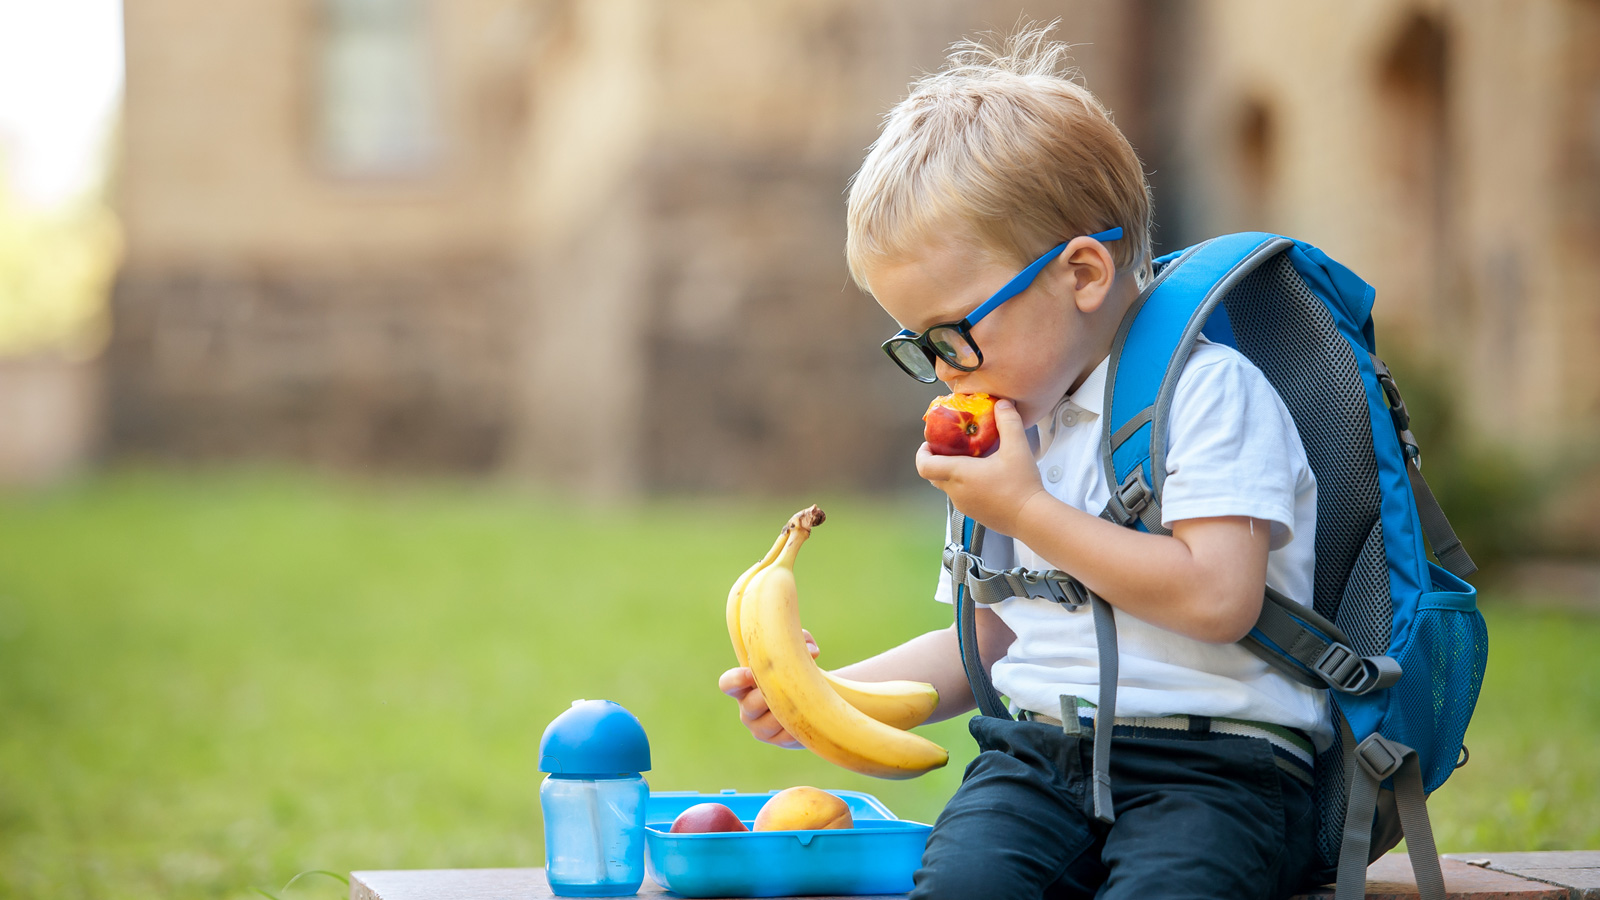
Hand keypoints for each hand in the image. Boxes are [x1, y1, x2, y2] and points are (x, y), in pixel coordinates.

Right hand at [719, 629, 817, 747]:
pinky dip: (800, 723)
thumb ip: (801, 640)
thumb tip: (812, 651)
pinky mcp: (779, 741)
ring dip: (788, 709)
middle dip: (771, 694)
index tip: (750, 673)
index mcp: (743, 686)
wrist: (811, 701)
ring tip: (805, 698)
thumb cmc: (795, 671)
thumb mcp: (796, 651)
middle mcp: (747, 709)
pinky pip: (788, 734)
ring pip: (771, 721)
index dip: (736, 680)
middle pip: (752, 704)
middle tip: (790, 685)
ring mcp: (761, 728)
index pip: (727, 684)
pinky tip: (810, 713)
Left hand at [916, 398, 1047, 535]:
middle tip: (951, 447)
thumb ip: (1008, 422)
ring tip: (971, 460)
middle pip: (934, 475)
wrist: (1032, 518)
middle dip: (937, 460)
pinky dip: (964, 485)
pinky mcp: (975, 514)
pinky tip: (985, 477)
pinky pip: (961, 496)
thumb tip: (1002, 404)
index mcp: (959, 474)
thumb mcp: (1017, 448)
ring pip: (948, 487)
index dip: (922, 453)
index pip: (924, 466)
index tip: (930, 443)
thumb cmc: (1021, 485)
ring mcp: (964, 505)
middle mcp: (956, 492)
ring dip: (952, 473)